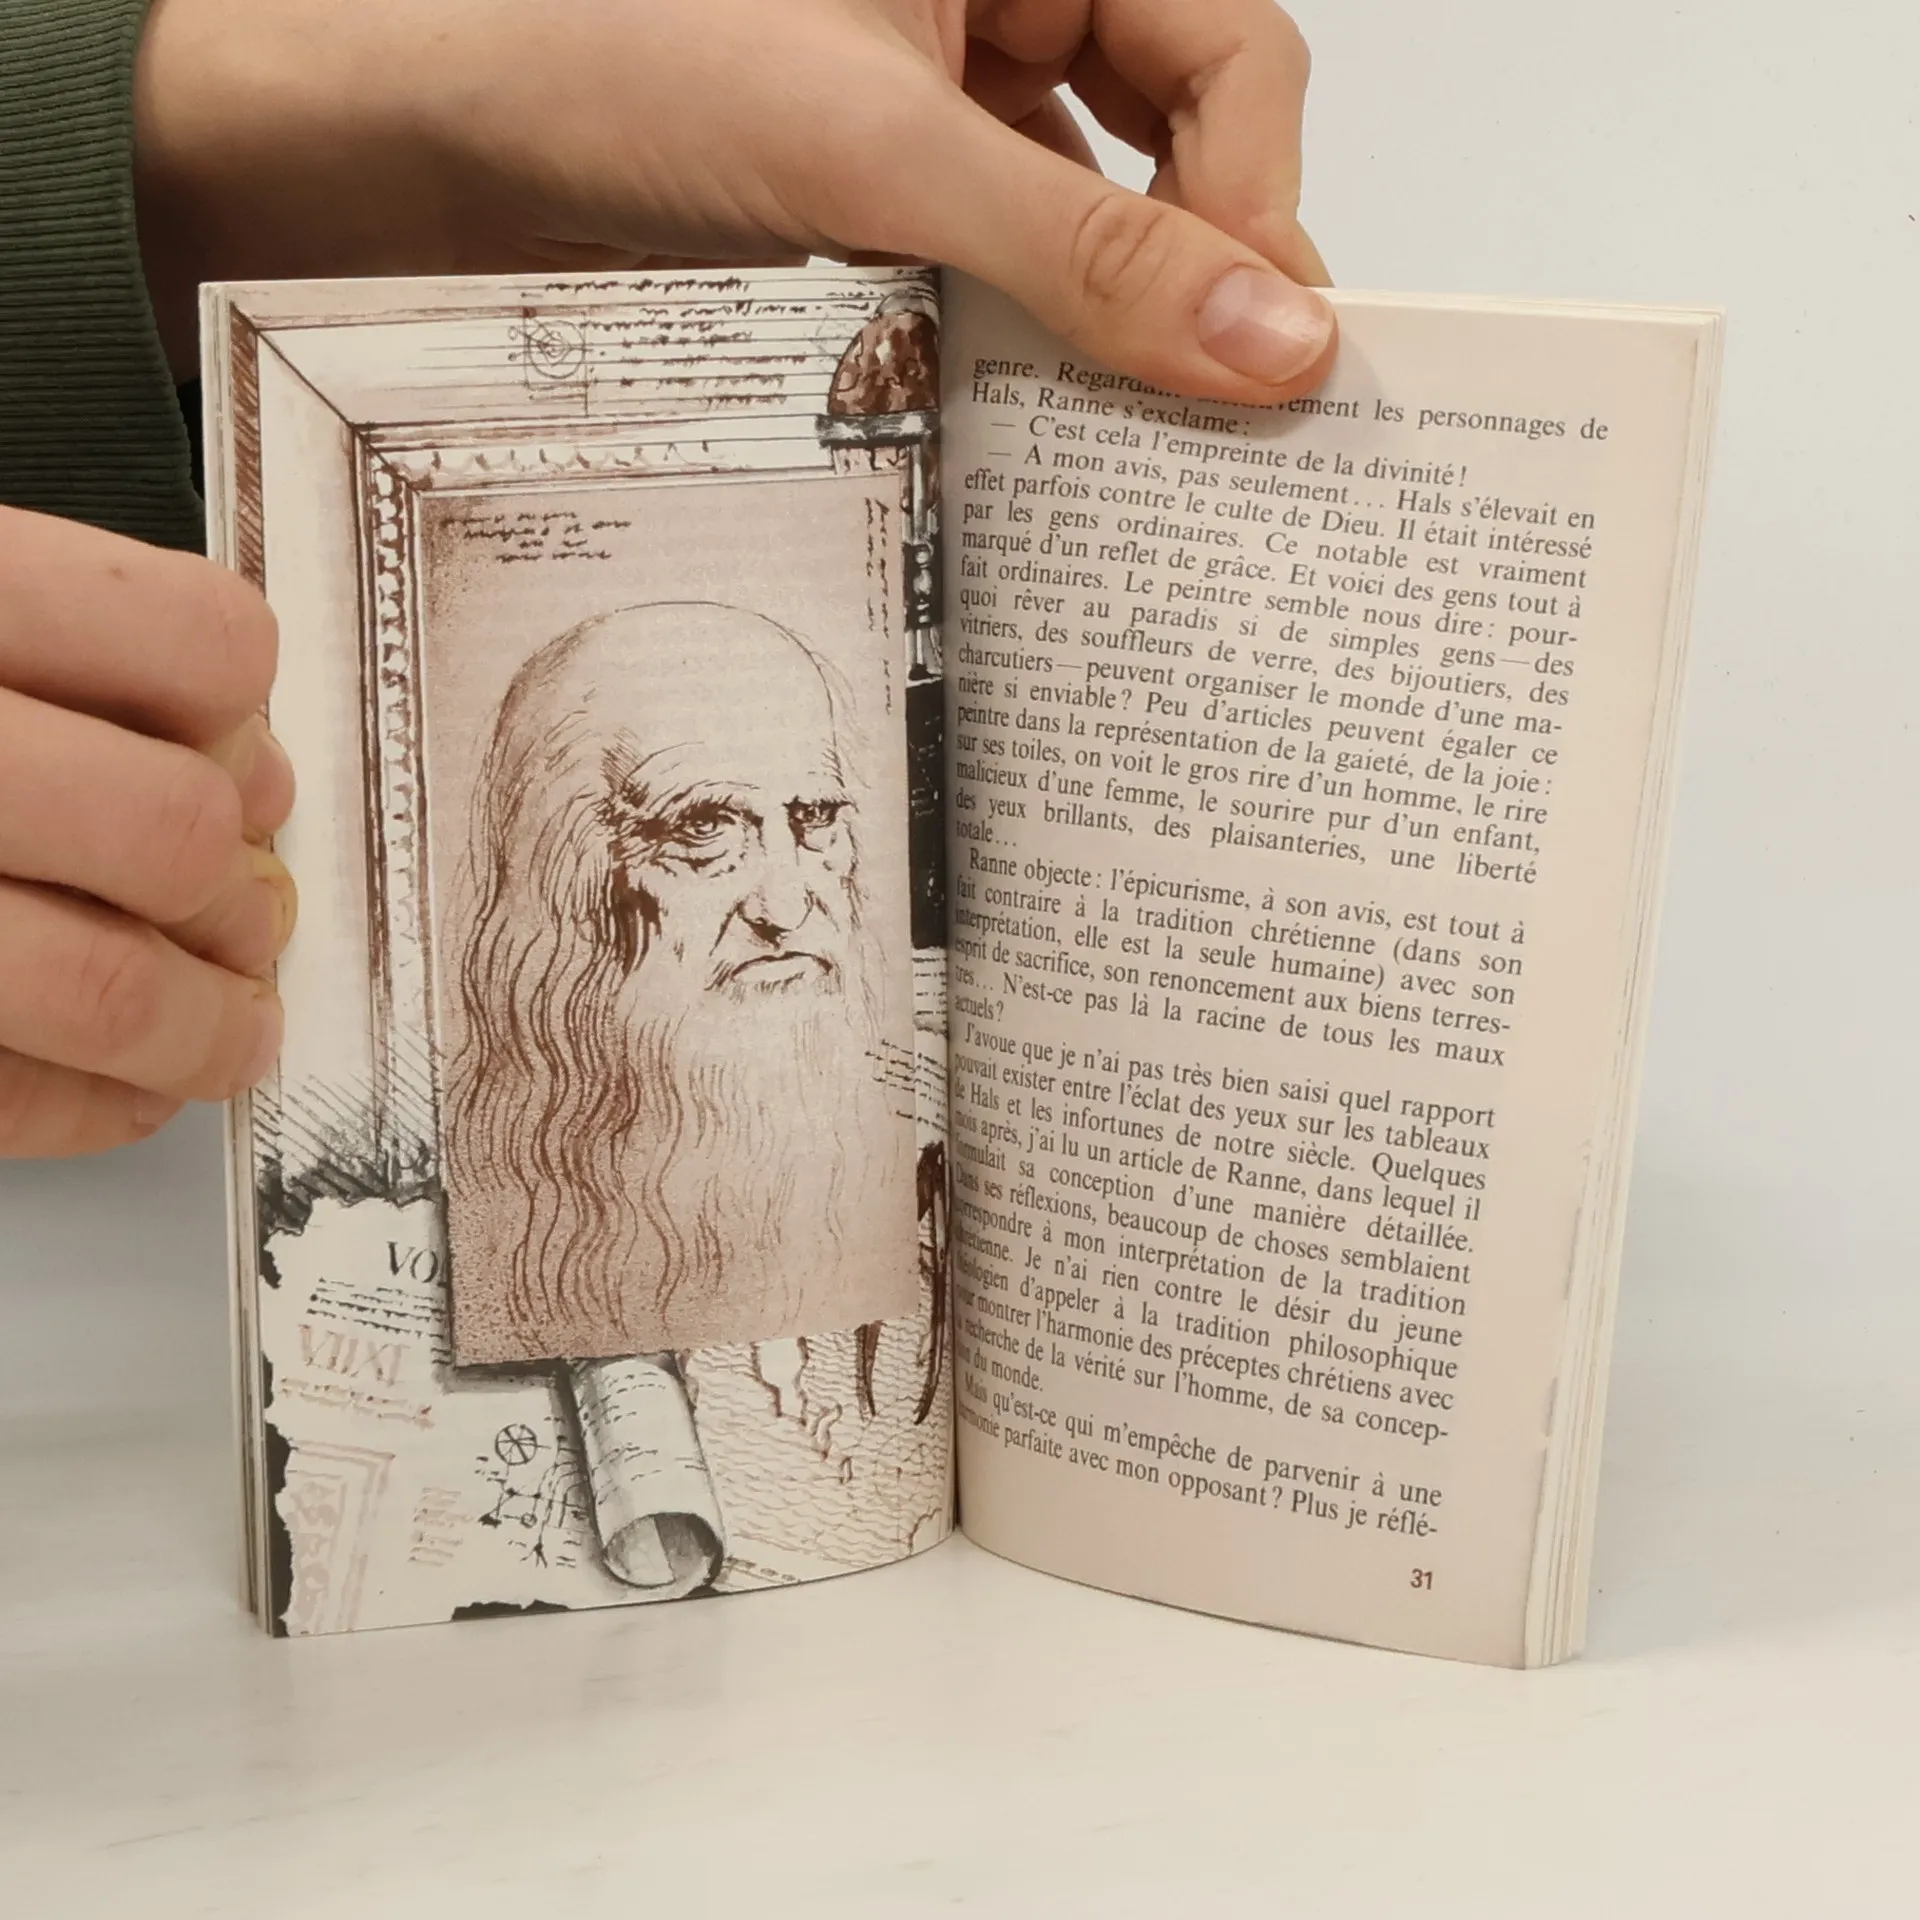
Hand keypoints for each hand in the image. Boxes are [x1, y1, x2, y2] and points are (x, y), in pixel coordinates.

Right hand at [0, 508, 294, 1156]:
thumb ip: (72, 664)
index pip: (199, 647)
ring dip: (201, 1028)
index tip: (240, 772)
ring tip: (221, 1032)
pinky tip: (126, 1091)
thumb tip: (249, 778)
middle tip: (237, 923)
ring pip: (107, 987)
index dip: (244, 727)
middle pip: (170, 831)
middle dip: (233, 900)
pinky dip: (102, 1107)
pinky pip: (4, 1097)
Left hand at [134, 0, 1333, 397]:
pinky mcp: (910, 182)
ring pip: (1106, 215)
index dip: (1258, 206)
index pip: (1232, 57)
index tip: (1267, 354)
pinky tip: (1033, 410)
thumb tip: (1273, 341)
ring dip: (1117, 324)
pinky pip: (1021, 260)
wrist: (452, 142)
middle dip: (1199, 275)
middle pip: (1186, 140)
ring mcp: (962, 94)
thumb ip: (1082, 247)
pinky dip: (1036, 338)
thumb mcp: (878, 155)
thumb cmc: (618, 66)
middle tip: (1220, 420)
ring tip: (1126, 435)